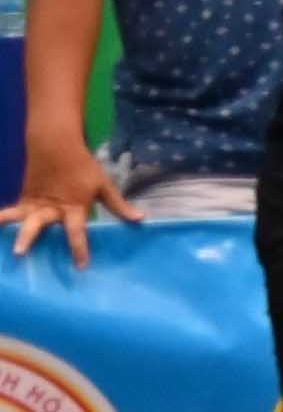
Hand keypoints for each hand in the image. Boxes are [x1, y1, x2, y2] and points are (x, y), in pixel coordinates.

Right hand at [3, 130, 126, 263]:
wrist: (55, 145)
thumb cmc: (83, 167)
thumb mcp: (104, 185)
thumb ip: (119, 205)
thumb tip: (140, 219)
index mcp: (73, 207)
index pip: (77, 231)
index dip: (79, 248)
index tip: (81, 266)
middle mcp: (50, 208)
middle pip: (37, 224)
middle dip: (28, 238)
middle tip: (19, 252)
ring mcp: (34, 202)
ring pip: (16, 215)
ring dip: (6, 223)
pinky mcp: (23, 198)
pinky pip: (12, 211)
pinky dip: (3, 219)